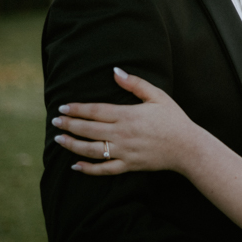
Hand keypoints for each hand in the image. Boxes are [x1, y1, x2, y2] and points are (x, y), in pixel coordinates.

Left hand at [52, 68, 192, 175]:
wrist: (187, 147)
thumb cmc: (174, 119)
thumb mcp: (157, 96)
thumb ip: (135, 84)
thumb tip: (115, 71)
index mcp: (127, 115)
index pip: (95, 111)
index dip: (77, 109)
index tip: (63, 107)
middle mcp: (122, 134)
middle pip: (88, 129)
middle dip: (69, 125)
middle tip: (54, 122)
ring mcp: (124, 152)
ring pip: (91, 150)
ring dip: (72, 145)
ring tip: (59, 140)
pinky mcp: (128, 166)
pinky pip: (104, 169)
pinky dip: (88, 169)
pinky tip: (76, 166)